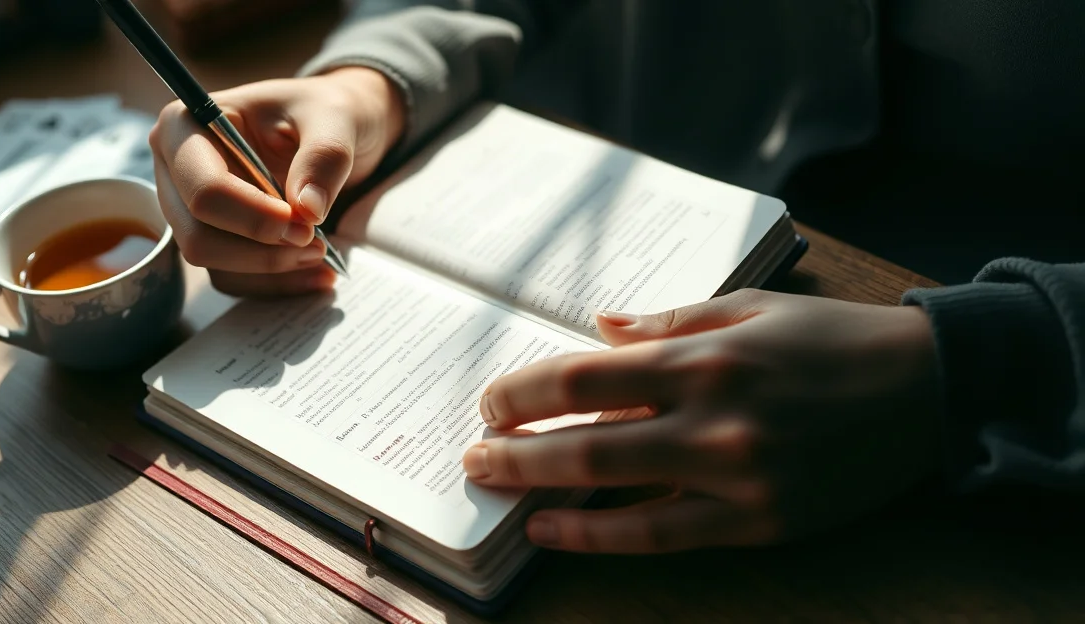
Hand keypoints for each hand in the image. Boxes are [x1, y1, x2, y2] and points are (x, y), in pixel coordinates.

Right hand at [150, 67, 405, 295]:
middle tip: (317, 243)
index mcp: (187, 124)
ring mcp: (188, 208)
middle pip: (198, 235)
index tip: (305, 223)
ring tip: (323, 255)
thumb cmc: (322, 112)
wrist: (333, 130)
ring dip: (270, 270)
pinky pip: (232, 278)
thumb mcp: (336, 119)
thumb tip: (307, 210)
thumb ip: (325, 158)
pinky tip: (317, 273)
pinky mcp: (211, 236)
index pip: (204, 189)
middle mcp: (175, 168)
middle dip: (261, 250)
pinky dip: (275, 282)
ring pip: (213, 263)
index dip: (253, 217)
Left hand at [462, 290, 940, 552]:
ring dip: (541, 492)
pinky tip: (555, 533)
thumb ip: (667, 323)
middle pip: (583, 437)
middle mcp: (712, 417)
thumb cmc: (831, 339)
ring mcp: (735, 476)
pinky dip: (601, 536)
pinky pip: (663, 535)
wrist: (927, 391)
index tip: (491, 400)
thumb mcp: (749, 306)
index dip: (525, 391)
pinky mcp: (759, 522)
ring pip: (613, 489)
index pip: (584, 374)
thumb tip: (599, 327)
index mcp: (704, 356)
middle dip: (514, 446)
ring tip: (493, 488)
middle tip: (471, 453)